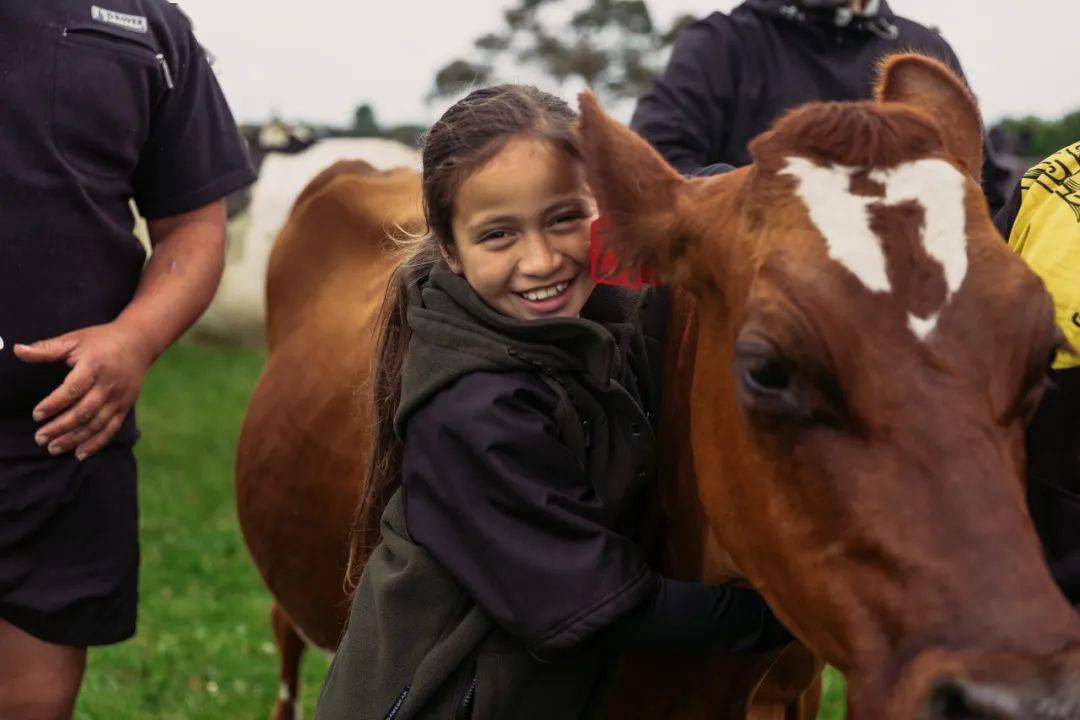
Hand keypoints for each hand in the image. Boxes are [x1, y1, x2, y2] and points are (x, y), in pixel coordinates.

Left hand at [14, 323, 153, 460]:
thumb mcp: (74, 340)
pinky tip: (79, 454)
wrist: (138, 342)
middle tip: (39, 438)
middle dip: (61, 427)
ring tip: (53, 447)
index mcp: (94, 366)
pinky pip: (111, 429)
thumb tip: (17, 350)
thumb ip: (46, 348)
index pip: (73, 389)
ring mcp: (119, 398)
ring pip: (97, 424)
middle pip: (84, 411)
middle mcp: (109, 385)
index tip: (37, 415)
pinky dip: (96, 443)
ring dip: (75, 438)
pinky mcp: (125, 406)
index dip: (54, 404)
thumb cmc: (101, 340)